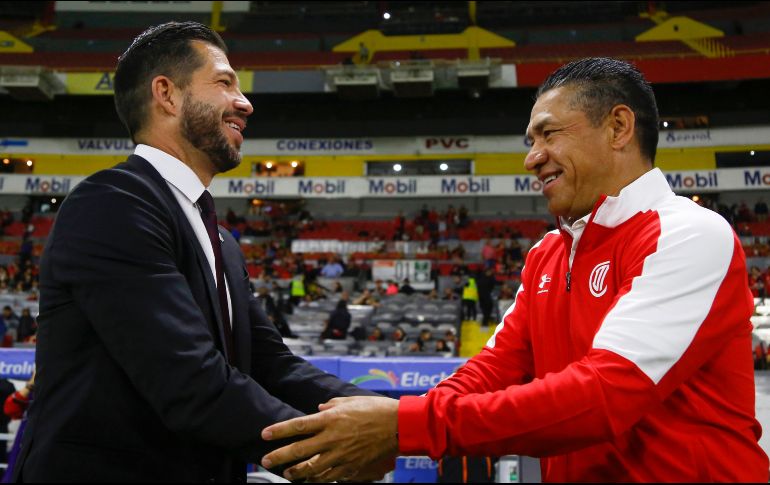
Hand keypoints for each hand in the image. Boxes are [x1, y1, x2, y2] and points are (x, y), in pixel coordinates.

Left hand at [260, 396, 398, 481]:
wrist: (398, 425)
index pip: (298, 425)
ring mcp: (342, 454)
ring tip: (287, 473)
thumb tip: (319, 410)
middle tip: (265, 461)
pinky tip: (312, 480)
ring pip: (313, 468)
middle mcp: (333, 438)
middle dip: (280, 456)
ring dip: (297, 472)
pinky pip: (331, 477)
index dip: (279, 431)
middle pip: (300, 450)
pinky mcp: (352, 467)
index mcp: (331, 419)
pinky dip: (319, 479)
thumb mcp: (350, 401)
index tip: (265, 434)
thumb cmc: (375, 409)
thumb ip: (331, 405)